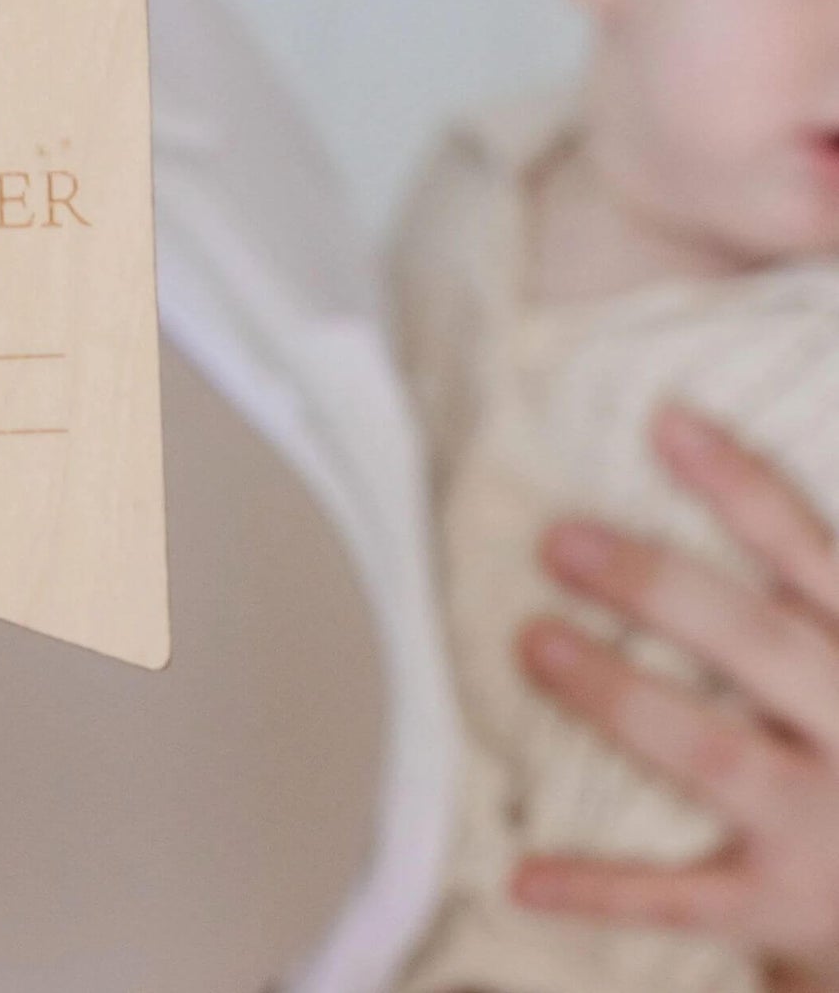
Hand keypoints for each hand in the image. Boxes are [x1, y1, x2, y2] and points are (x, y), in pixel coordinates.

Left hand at [512, 405, 838, 992]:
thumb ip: (798, 600)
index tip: (664, 423)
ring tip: (532, 643)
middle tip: (558, 540)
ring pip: (714, 753)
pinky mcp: (785, 906)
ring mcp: (827, 826)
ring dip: (618, 698)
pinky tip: (521, 874)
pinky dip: (601, 888)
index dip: (741, 487)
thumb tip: (675, 456)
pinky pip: (684, 899)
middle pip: (754, 642)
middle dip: (655, 587)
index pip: (811, 555)